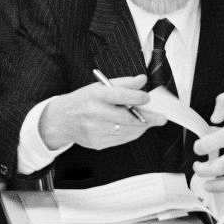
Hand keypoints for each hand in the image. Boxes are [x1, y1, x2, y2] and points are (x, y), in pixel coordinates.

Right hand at [39, 75, 160, 150]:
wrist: (62, 120)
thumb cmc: (83, 101)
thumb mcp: (99, 86)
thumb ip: (123, 83)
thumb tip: (142, 80)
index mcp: (96, 96)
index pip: (121, 95)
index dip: (138, 97)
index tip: (148, 98)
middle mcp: (95, 113)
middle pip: (127, 118)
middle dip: (148, 118)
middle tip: (160, 118)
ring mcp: (95, 130)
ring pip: (127, 131)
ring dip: (141, 127)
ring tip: (148, 121)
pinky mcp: (97, 143)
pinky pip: (121, 140)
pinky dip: (131, 134)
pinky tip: (134, 128)